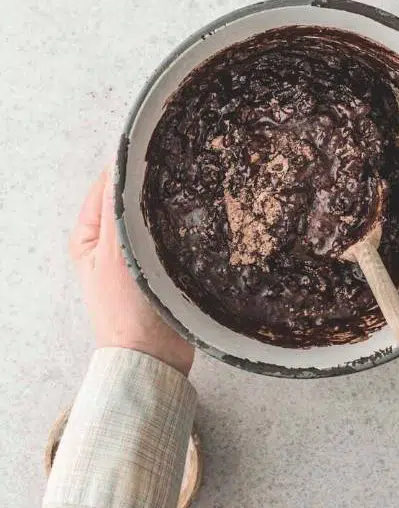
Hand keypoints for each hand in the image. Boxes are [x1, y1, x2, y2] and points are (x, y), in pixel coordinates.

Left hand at [68, 169, 194, 375]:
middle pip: (133, 197)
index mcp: (90, 233)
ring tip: (195, 189)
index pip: (108, 184)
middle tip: (183, 168)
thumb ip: (116, 209)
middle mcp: (112, 239)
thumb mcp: (115, 253)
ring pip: (155, 214)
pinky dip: (182, 223)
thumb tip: (121, 163)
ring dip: (170, 205)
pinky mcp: (163, 264)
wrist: (153, 355)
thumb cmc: (126, 309)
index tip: (158, 152)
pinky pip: (172, 233)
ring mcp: (138, 252)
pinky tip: (199, 216)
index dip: (130, 166)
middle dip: (153, 184)